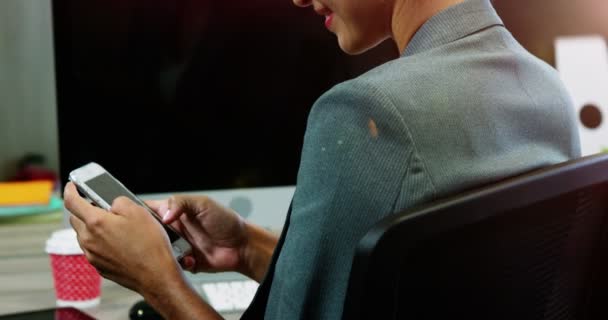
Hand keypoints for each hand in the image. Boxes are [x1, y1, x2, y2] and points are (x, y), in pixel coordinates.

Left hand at [64, 182, 181, 292]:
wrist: (155, 274)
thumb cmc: (149, 245)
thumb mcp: (138, 211)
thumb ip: (119, 201)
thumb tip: (112, 204)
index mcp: (96, 222)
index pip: (72, 202)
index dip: (71, 190)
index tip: (73, 186)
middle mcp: (89, 239)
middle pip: (76, 219)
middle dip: (84, 210)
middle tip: (100, 207)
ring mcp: (92, 255)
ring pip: (84, 235)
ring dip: (93, 228)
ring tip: (114, 227)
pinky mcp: (99, 266)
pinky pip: (93, 249)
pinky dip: (100, 242)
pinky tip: (118, 243)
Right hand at [146, 196, 247, 273]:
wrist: (242, 246)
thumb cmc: (226, 221)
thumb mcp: (203, 203)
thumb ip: (181, 202)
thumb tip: (164, 215)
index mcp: (174, 212)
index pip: (148, 209)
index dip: (138, 213)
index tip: (134, 218)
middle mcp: (173, 229)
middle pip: (148, 233)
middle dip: (150, 237)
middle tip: (161, 237)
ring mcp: (177, 246)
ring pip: (158, 251)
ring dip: (166, 251)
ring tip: (179, 249)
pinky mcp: (183, 262)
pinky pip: (172, 266)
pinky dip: (180, 263)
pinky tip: (192, 259)